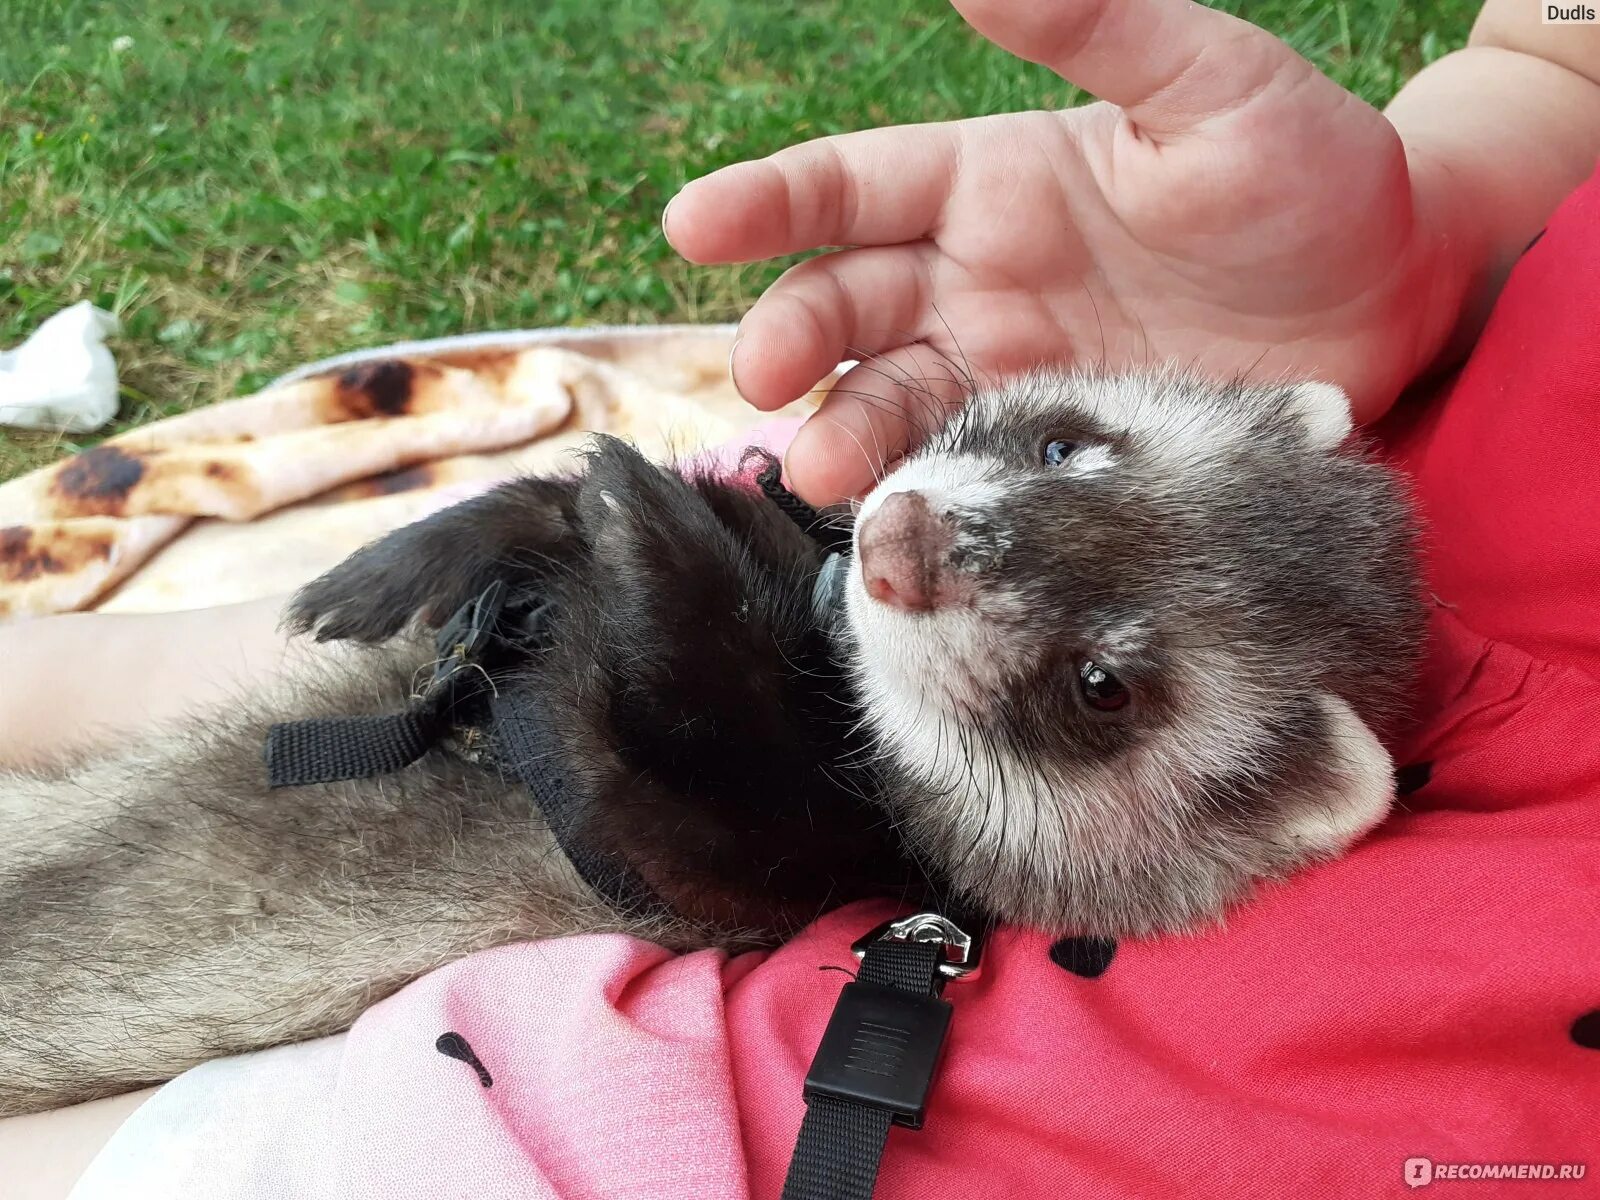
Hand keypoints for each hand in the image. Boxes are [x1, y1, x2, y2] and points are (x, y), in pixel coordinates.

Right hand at [663, 0, 1473, 504]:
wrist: (1389, 299)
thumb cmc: (1308, 173)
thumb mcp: (1213, 88)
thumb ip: (1099, 26)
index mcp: (994, 181)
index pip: (852, 184)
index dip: (769, 201)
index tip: (692, 225)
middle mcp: (978, 277)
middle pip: (847, 302)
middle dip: (793, 335)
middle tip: (764, 377)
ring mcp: (1009, 368)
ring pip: (888, 397)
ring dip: (842, 431)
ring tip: (822, 473)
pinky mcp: (1048, 445)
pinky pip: (960, 465)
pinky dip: (918, 490)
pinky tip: (897, 517)